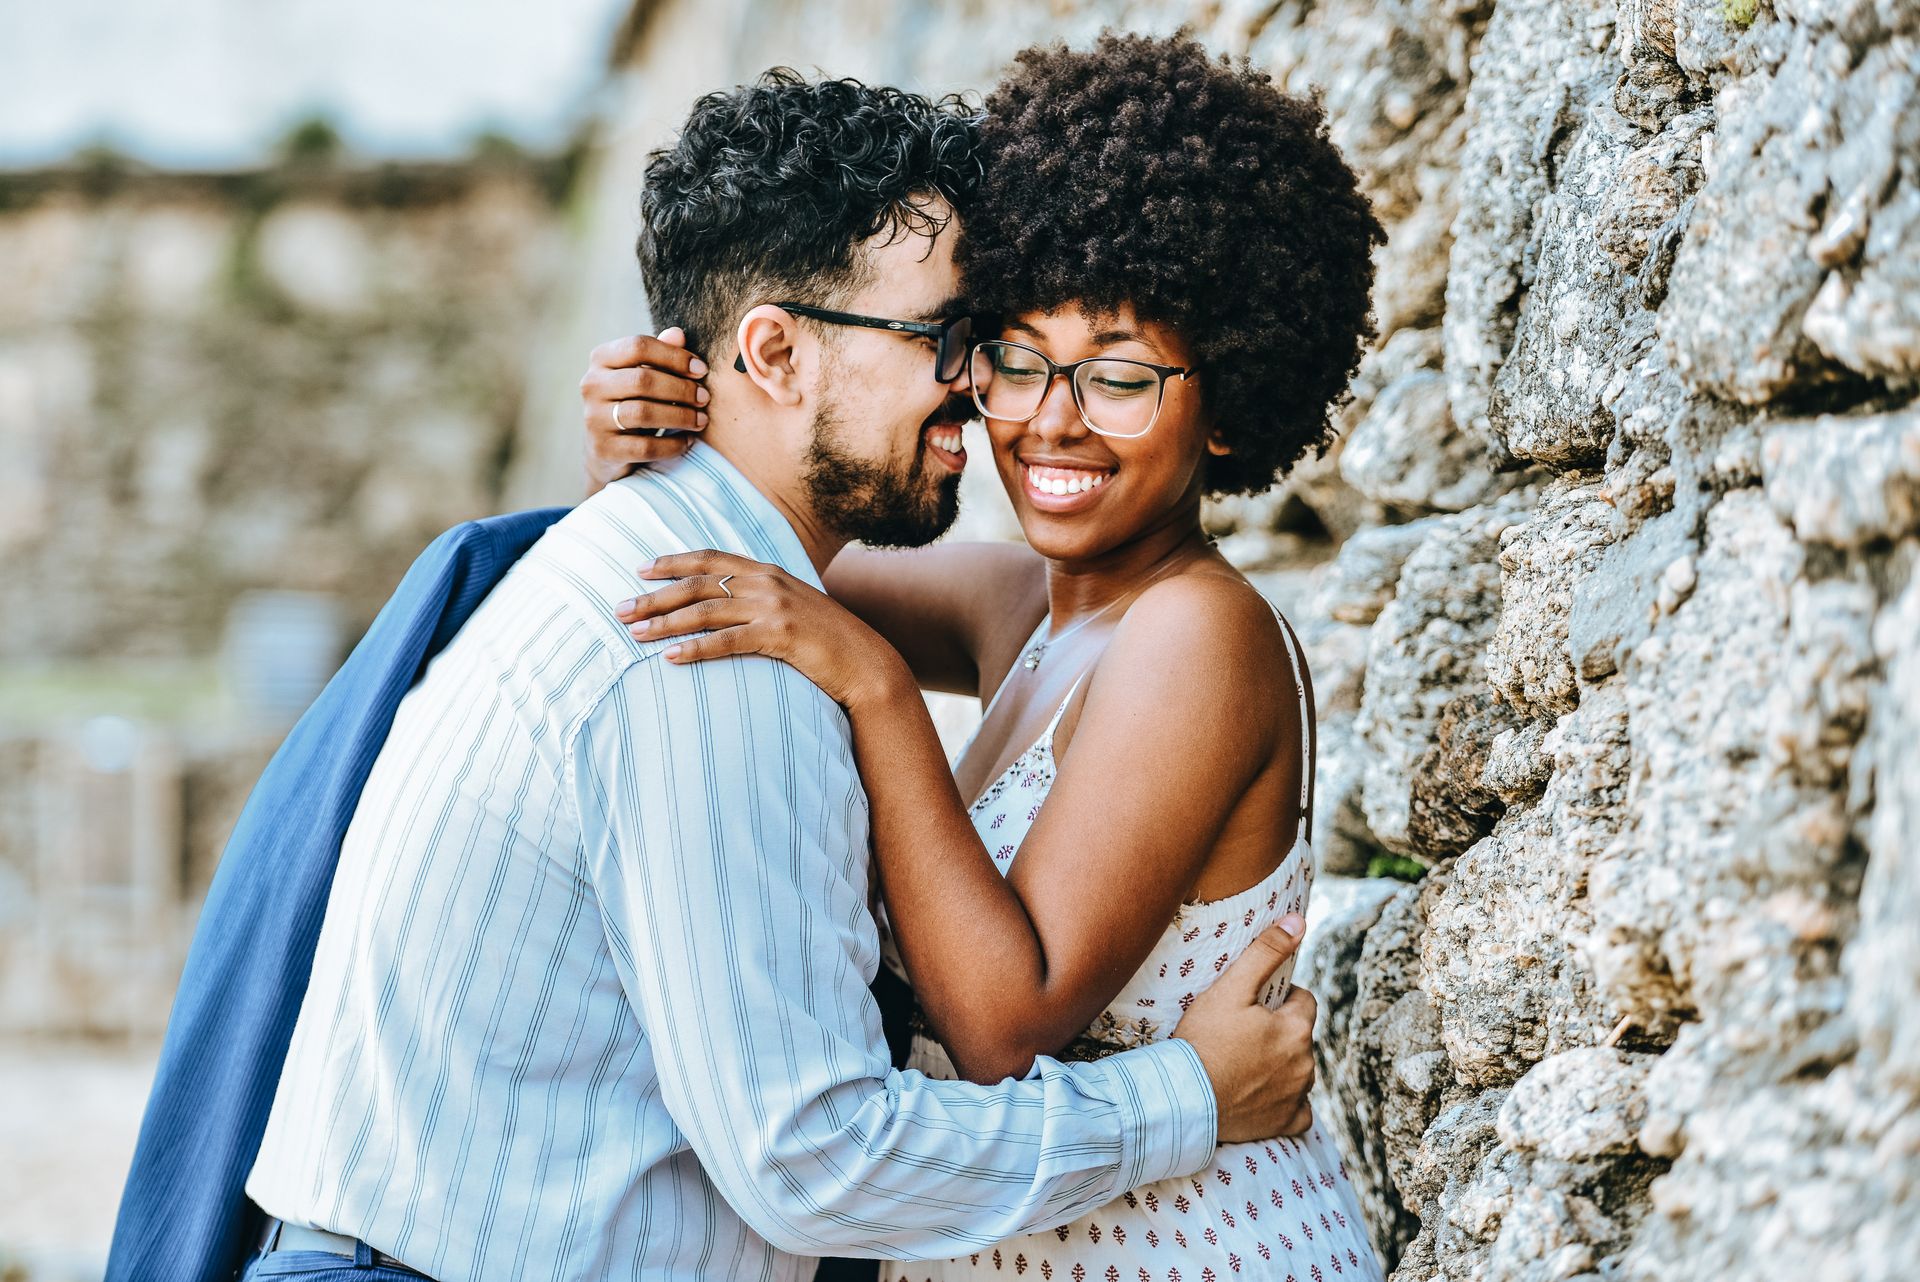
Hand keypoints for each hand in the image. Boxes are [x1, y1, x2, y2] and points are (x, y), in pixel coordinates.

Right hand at [580, 328, 711, 495]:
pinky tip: (687, 441)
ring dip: (680, 416)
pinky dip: (672, 444)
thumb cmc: (632, 402)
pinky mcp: (604, 449)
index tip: (701, 370)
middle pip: (642, 380)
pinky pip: (645, 447)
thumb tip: (678, 334)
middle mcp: (592, 385)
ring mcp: (594, 418)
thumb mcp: (644, 375)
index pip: (638, 346)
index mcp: (601, 359)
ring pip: (643, 413)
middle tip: (704, 397)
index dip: (674, 356)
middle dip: (681, 389)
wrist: (606, 451)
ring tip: (701, 420)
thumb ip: (661, 354)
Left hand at [616, 550, 910, 708]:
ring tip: (633, 633)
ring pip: (705, 610)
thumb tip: (730, 603)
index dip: (674, 562)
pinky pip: (726, 642)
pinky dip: (695, 649)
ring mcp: (774, 607)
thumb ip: (763, 599)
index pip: (711, 559)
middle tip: (620, 608)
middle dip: (655, 596)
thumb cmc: (828, 641)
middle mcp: (768, 582)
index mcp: (768, 572)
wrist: (867, 663)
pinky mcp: (780, 636)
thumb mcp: (795, 608)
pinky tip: (669, 658)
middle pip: (699, 584)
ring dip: (664, 622)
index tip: (642, 568)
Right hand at [1172, 915, 1318, 1141]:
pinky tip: (1260, 1095)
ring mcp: (1297, 1096)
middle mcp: (1306, 1064)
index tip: (1252, 1006)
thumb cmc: (1203, 1040)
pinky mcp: (1286, 1123)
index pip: (1304, 1001)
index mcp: (1297, 1028)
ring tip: (1243, 1062)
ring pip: (1299, 1070)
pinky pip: (1299, 1111)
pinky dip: (1284, 1102)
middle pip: (1300, 1036)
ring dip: (1281, 1064)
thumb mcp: (1230, 988)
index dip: (1279, 999)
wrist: (1184, 1099)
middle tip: (1241, 1033)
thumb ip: (1266, 951)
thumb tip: (1299, 921)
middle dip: (1280, 1031)